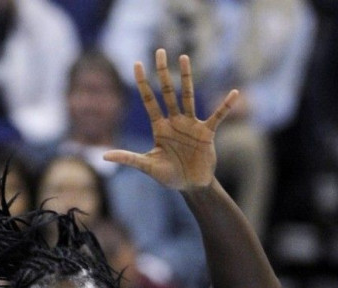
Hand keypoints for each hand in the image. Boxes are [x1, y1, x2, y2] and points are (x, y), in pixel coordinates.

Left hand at [103, 50, 237, 189]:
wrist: (191, 186)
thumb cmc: (170, 176)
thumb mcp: (148, 166)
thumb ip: (129, 159)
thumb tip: (104, 156)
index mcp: (160, 128)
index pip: (149, 101)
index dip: (142, 84)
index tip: (136, 64)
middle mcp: (174, 121)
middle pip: (167, 92)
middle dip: (162, 72)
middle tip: (159, 51)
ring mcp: (191, 124)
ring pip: (188, 96)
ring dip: (186, 77)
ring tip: (183, 58)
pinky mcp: (207, 132)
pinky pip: (217, 116)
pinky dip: (226, 106)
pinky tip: (233, 93)